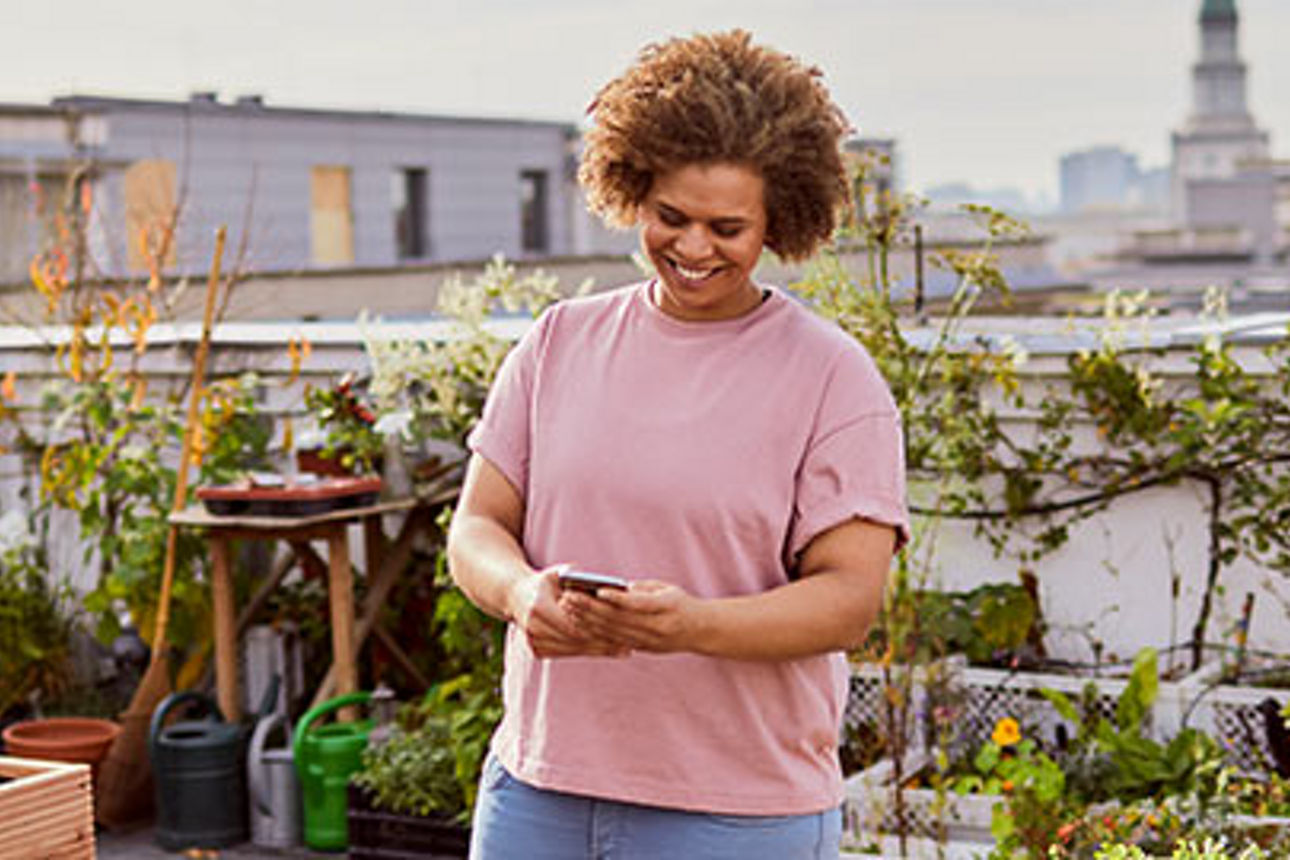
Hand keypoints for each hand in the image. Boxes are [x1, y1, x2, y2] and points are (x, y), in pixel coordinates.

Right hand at [506, 565, 630, 658]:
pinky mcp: (536, 650)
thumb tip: (603, 585)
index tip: (621, 630)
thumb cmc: (545, 581)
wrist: (515, 596)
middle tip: (628, 645)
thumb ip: (577, 577)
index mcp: (538, 607)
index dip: (598, 630)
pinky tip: (608, 651)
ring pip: (573, 650)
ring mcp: (533, 641)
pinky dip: (588, 652)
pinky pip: (567, 653)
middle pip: (576, 640)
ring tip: (623, 650)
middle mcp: (533, 627)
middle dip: (603, 644)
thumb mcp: (558, 572)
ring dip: (599, 651)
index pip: (573, 624)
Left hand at [559, 580, 703, 654]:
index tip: (598, 591)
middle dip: (592, 609)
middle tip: (570, 598)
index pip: (638, 605)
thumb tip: (615, 588)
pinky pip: (615, 641)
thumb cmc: (681, 603)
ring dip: (589, 621)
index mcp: (667, 608)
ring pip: (613, 632)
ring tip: (569, 609)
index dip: (617, 599)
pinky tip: (580, 624)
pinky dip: (596, 632)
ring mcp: (649, 641)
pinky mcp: (642, 648)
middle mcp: (657, 628)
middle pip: (619, 619)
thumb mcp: (667, 589)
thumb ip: (643, 589)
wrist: (700, 631)